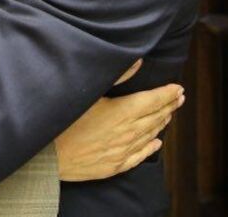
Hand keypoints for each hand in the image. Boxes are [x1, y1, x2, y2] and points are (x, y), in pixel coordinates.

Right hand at [54, 60, 183, 181]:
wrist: (48, 155)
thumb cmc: (63, 121)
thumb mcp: (88, 92)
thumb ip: (116, 76)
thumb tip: (138, 61)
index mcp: (123, 112)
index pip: (153, 100)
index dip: (167, 93)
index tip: (178, 88)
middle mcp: (128, 132)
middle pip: (155, 117)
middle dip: (168, 106)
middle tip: (179, 98)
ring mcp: (122, 151)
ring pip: (149, 135)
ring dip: (161, 123)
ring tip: (169, 114)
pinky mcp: (114, 165)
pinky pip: (139, 156)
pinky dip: (150, 148)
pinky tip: (156, 143)